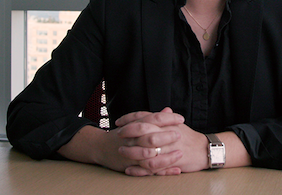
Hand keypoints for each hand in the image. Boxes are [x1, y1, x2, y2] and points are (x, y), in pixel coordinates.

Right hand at [58, 107, 183, 175]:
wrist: (100, 146)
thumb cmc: (122, 134)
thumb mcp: (135, 123)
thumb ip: (152, 117)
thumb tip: (168, 110)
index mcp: (136, 125)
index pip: (154, 118)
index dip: (168, 118)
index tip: (181, 119)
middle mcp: (133, 138)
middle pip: (152, 136)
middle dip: (167, 136)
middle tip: (180, 134)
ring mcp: (132, 153)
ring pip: (150, 155)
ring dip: (166, 156)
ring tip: (180, 153)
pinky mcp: (132, 166)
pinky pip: (149, 170)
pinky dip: (163, 171)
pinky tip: (176, 170)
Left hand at [118, 119, 209, 174]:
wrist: (205, 150)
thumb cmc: (190, 137)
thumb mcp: (177, 125)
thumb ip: (166, 119)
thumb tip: (160, 111)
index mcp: (166, 124)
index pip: (145, 117)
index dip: (130, 118)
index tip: (119, 122)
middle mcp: (166, 134)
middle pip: (143, 130)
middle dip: (128, 132)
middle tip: (118, 134)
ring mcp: (168, 148)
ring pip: (145, 149)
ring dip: (131, 151)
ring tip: (121, 152)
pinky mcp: (170, 162)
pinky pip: (152, 166)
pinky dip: (139, 169)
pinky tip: (130, 169)